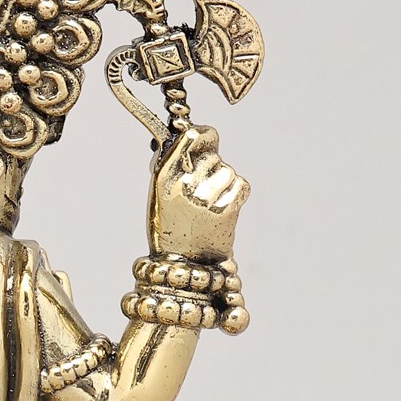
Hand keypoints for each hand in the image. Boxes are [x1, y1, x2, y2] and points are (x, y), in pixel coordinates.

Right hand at [148, 123, 248, 261]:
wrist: (184, 266)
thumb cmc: (170, 227)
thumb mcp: (159, 192)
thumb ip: (172, 163)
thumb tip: (186, 135)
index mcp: (164, 177)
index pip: (192, 137)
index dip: (204, 135)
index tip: (207, 138)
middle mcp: (184, 184)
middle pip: (212, 154)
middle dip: (211, 166)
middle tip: (204, 187)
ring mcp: (207, 196)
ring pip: (228, 170)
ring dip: (224, 182)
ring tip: (212, 202)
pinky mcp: (227, 208)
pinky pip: (241, 185)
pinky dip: (236, 193)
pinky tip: (223, 207)